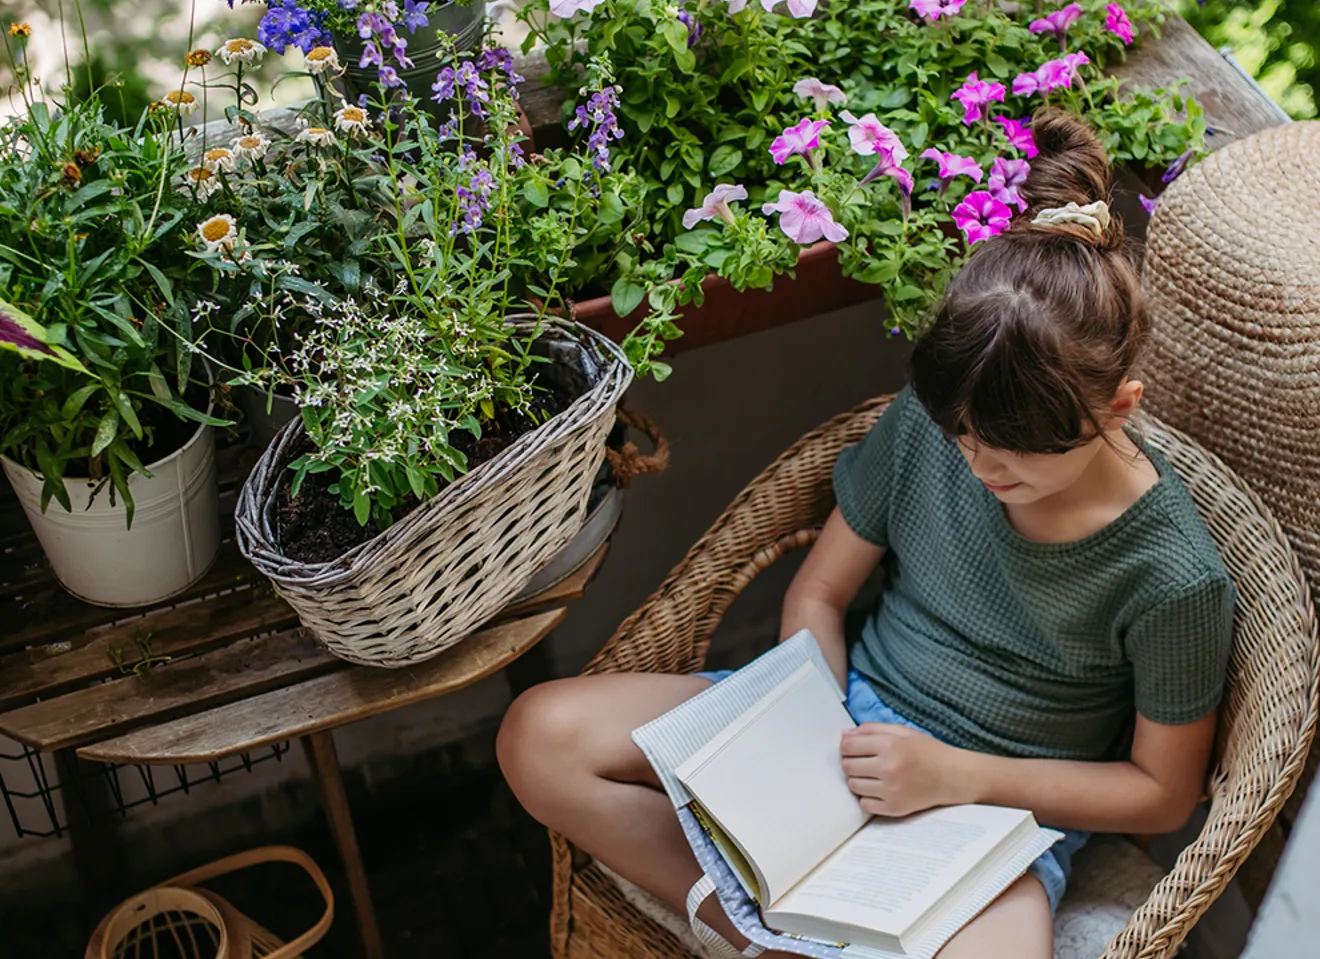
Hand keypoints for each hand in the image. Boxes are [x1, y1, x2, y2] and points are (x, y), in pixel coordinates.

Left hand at [840, 723, 966, 816]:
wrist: (953, 776)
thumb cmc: (928, 751)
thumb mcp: (902, 731)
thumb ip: (871, 729)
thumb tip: (844, 734)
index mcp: (890, 745)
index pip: (848, 746)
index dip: (847, 745)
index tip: (853, 748)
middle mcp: (888, 768)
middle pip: (847, 766)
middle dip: (852, 762)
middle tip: (865, 761)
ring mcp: (891, 791)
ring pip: (853, 786)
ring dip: (859, 779)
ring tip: (874, 775)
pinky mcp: (894, 808)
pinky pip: (864, 804)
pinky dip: (868, 797)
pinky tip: (880, 789)